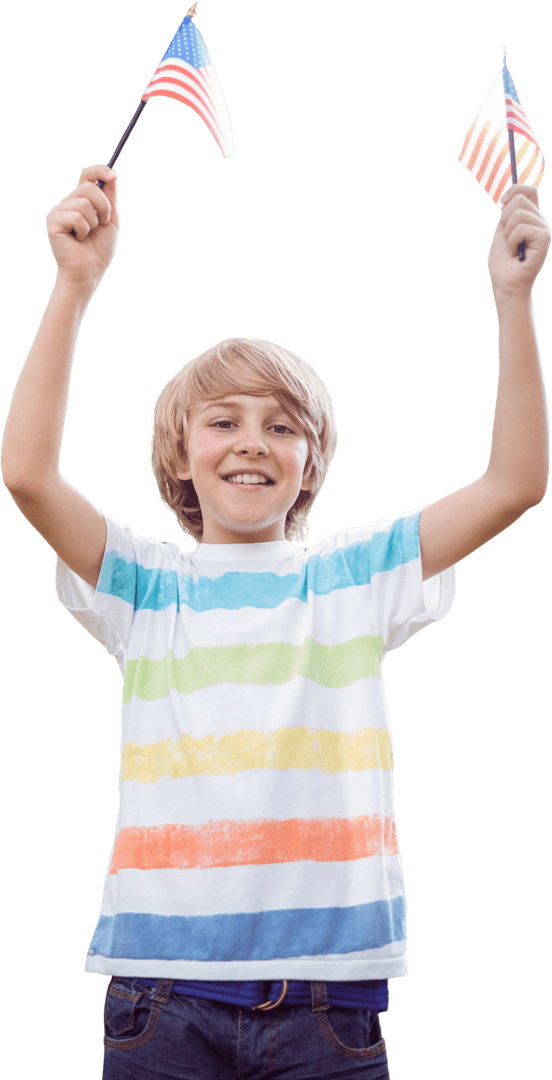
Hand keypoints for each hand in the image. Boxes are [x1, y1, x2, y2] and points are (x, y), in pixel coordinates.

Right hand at [46, 164, 119, 290]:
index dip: (99, 171)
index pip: (87, 176)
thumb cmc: (99, 250)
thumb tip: (112, 174)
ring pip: (84, 203)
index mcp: (81, 201)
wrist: (89, 272)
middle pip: (89, 187)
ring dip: (93, 223)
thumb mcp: (110, 221)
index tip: (113, 175)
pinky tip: (77, 240)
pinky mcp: (53, 221)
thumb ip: (110, 198)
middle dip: (103, 207)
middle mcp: (68, 203)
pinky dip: (83, 230)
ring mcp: (59, 211)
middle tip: (102, 224)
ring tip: (87, 235)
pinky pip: (76, 216)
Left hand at [488, 184, 550, 302]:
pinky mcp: (545, 239)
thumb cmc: (502, 261)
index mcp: (531, 217)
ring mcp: (544, 229)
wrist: (505, 282)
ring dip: (508, 233)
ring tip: (512, 247)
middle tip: (508, 239)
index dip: (515, 189)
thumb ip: (508, 211)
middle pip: (519, 199)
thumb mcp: (502, 230)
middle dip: (504, 219)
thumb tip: (510, 194)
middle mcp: (540, 221)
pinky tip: (516, 253)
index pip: (529, 190)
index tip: (502, 202)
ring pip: (518, 213)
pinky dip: (512, 241)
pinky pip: (521, 228)